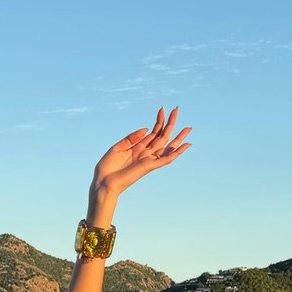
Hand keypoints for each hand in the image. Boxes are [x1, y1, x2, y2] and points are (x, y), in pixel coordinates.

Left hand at [88, 106, 189, 222]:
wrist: (102, 182)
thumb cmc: (107, 168)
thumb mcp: (117, 147)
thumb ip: (132, 138)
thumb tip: (147, 128)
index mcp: (137, 148)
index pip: (152, 132)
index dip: (158, 120)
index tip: (162, 109)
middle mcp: (145, 153)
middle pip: (162, 136)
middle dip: (170, 123)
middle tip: (177, 109)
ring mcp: (148, 159)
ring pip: (167, 146)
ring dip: (178, 137)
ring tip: (188, 127)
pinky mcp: (149, 166)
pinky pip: (166, 159)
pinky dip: (176, 152)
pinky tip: (186, 145)